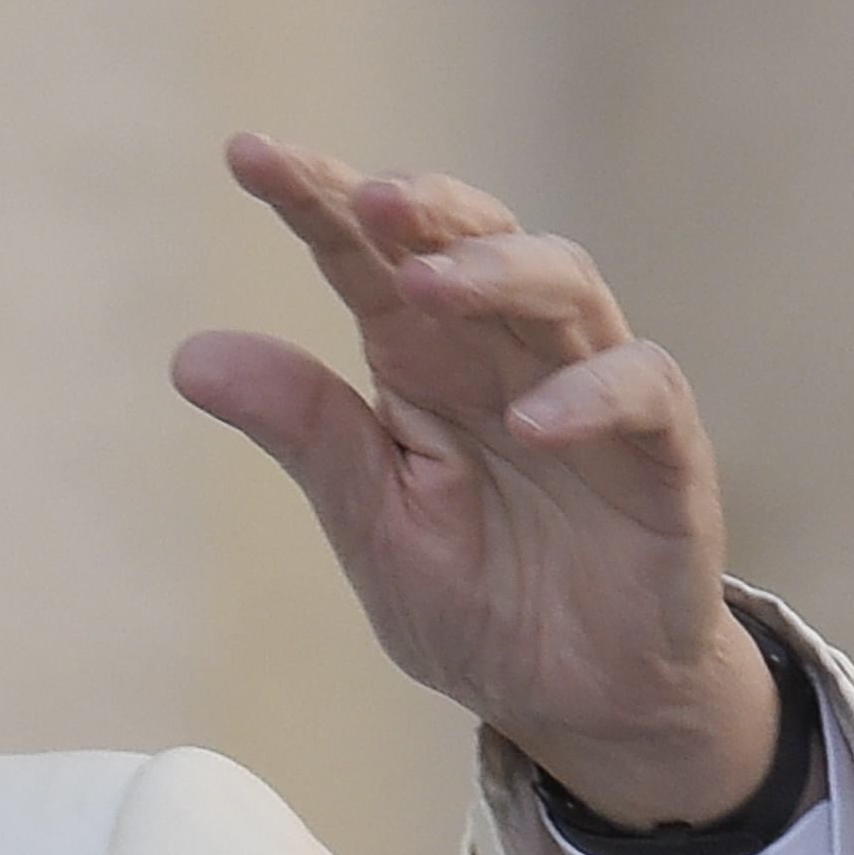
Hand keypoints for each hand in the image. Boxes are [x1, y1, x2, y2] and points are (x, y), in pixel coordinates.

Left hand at [168, 133, 777, 827]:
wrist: (580, 702)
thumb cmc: (479, 601)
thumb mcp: (371, 524)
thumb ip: (305, 434)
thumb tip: (189, 355)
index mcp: (421, 365)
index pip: (365, 257)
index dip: (316, 198)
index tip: (248, 153)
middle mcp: (505, 358)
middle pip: (475, 239)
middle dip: (423, 206)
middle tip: (367, 196)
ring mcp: (592, 394)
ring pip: (564, 286)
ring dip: (496, 273)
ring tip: (424, 284)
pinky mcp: (663, 453)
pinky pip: (641, 392)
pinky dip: (590, 394)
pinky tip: (530, 420)